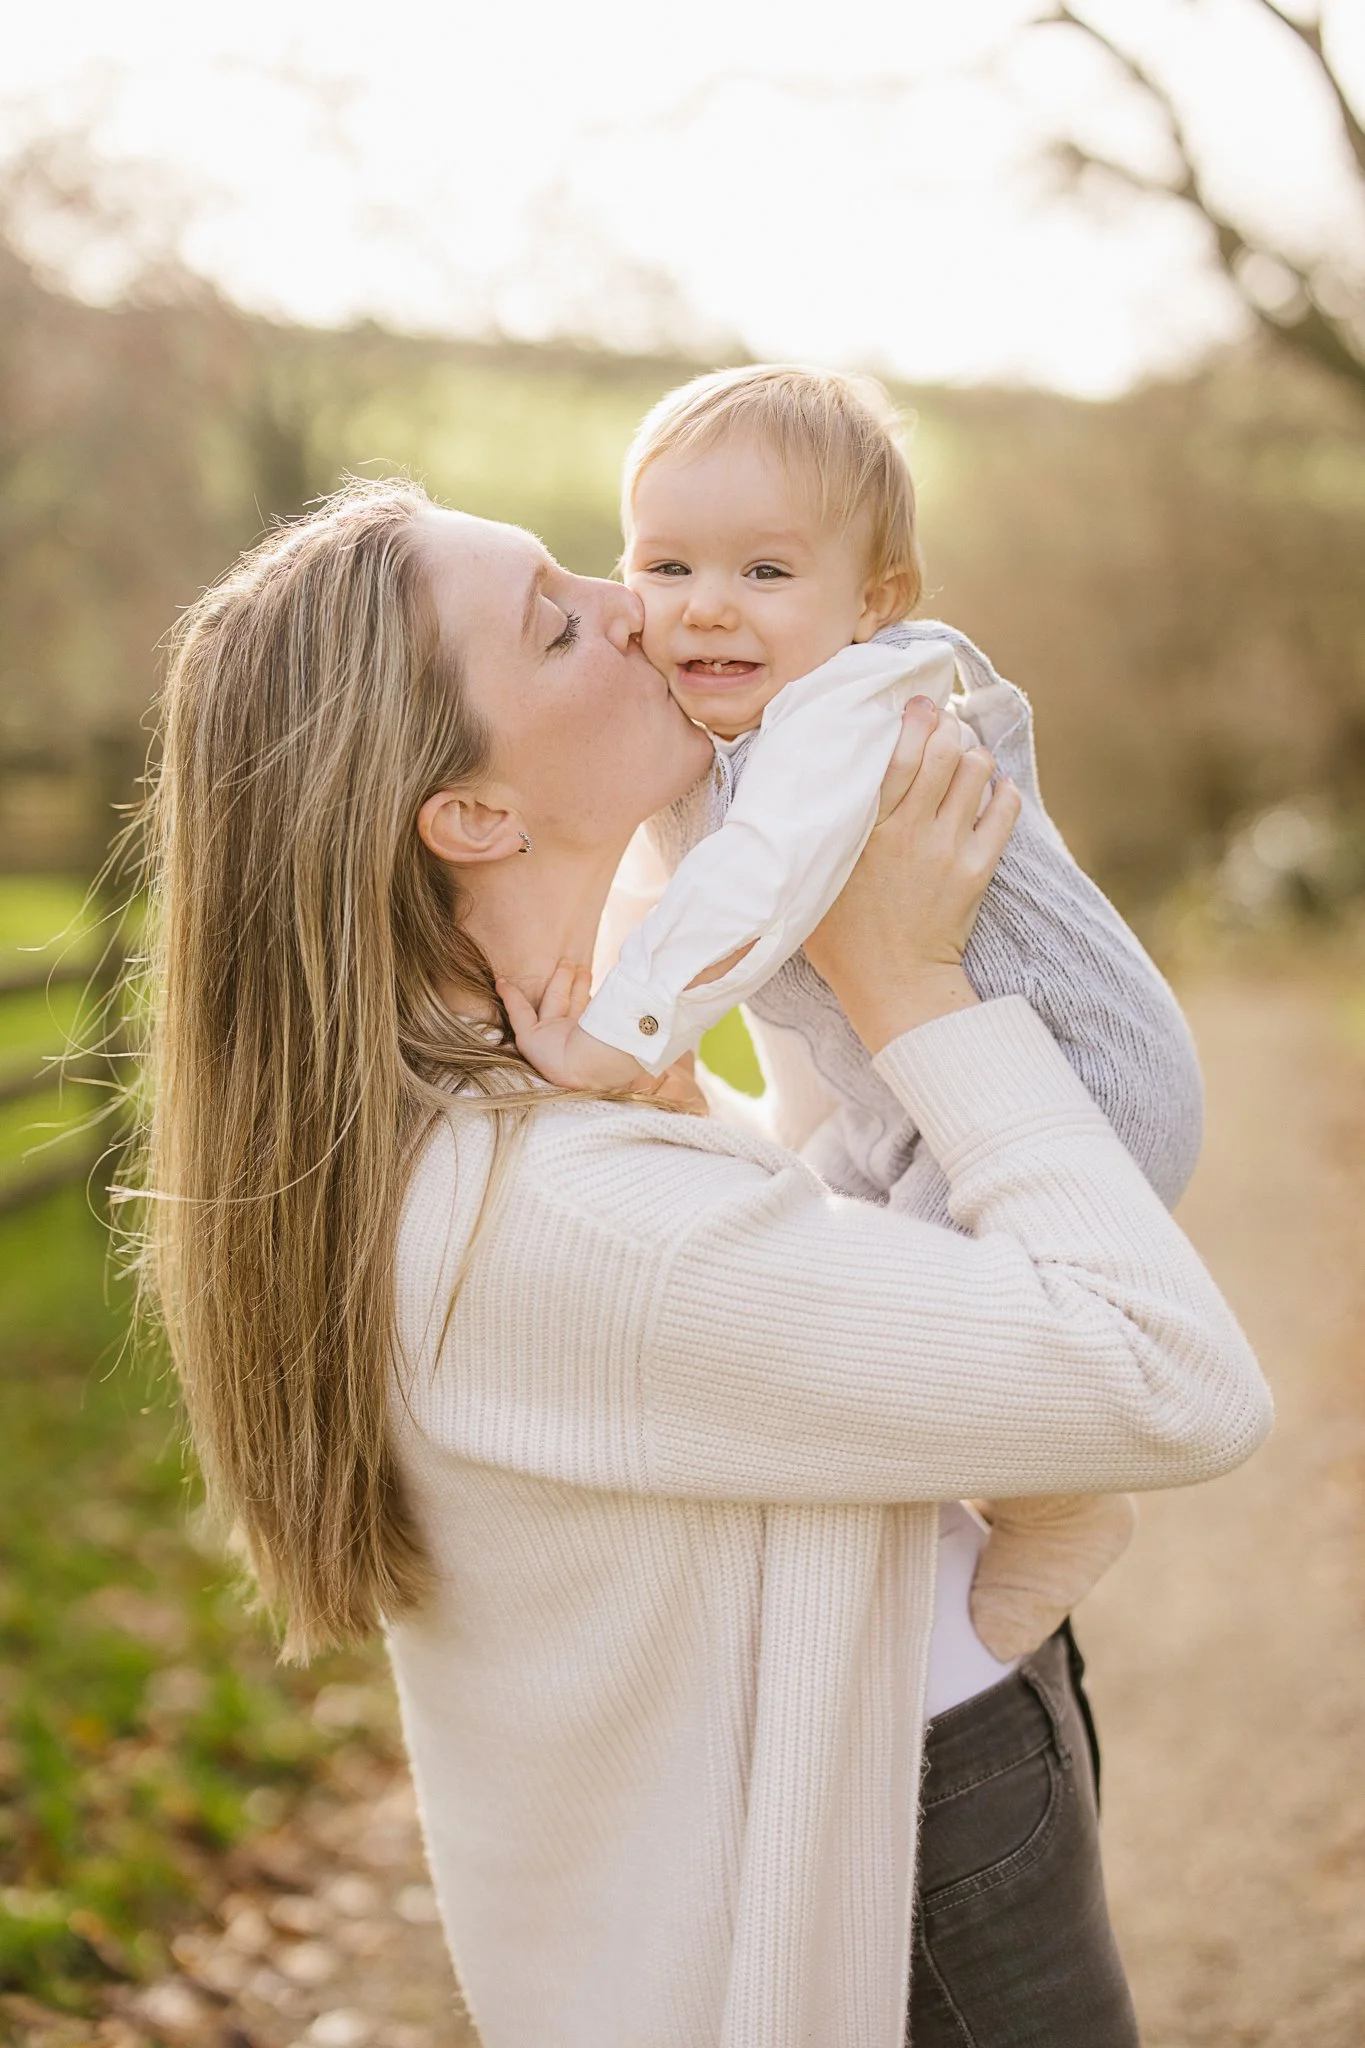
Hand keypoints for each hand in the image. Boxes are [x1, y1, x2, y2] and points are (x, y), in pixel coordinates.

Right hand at [498, 963, 702, 1108]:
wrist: (603, 1066)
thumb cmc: (624, 1043)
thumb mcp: (644, 1019)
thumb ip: (658, 1000)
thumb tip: (693, 974)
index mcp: (601, 1037)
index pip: (592, 1011)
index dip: (587, 992)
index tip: (588, 973)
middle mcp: (579, 1040)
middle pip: (573, 1006)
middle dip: (575, 984)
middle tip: (578, 964)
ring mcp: (555, 1041)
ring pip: (551, 1006)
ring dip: (556, 985)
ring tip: (564, 964)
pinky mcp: (534, 1044)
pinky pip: (518, 1017)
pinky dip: (511, 999)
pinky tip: (502, 981)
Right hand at [804, 699, 1021, 1052]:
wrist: (893, 986)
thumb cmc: (842, 937)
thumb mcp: (812, 881)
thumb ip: (810, 836)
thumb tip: (799, 790)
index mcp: (865, 830)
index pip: (897, 753)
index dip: (912, 719)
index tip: (914, 706)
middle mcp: (909, 832)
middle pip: (943, 750)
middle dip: (947, 726)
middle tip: (943, 725)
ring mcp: (947, 849)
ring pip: (975, 771)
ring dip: (973, 756)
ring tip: (963, 760)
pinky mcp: (977, 869)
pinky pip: (1004, 810)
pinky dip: (1001, 790)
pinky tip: (992, 789)